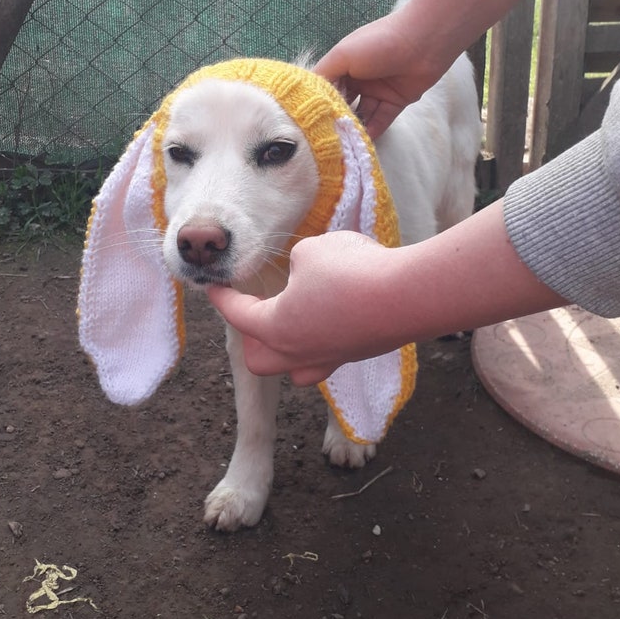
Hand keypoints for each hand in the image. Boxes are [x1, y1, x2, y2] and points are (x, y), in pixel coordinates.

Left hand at [206, 231, 401, 385]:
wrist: (408, 296)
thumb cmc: (352, 271)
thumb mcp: (310, 251)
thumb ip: (296, 263)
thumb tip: (303, 273)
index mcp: (276, 327)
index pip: (237, 316)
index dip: (222, 298)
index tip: (212, 288)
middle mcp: (299, 352)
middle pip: (259, 360)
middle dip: (251, 337)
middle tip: (253, 310)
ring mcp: (330, 358)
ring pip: (293, 367)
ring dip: (284, 348)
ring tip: (289, 322)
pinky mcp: (357, 354)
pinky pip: (325, 358)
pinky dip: (317, 342)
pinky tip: (327, 319)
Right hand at [313, 11, 439, 139]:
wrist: (424, 42)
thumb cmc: (379, 43)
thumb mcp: (343, 55)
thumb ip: (324, 75)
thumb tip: (309, 97)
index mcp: (343, 64)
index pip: (325, 88)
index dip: (317, 104)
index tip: (307, 122)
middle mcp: (358, 78)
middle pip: (342, 104)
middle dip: (335, 119)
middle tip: (323, 139)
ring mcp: (377, 91)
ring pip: (361, 114)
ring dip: (352, 128)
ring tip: (340, 145)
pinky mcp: (395, 102)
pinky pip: (380, 120)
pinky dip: (371, 131)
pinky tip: (360, 143)